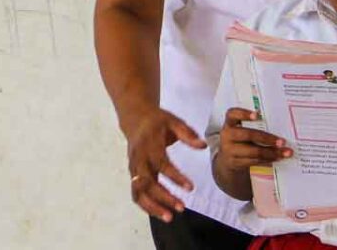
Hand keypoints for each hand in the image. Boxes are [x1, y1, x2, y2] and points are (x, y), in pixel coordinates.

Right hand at [126, 107, 206, 222]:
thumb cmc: (158, 121)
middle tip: (181, 208)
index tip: (191, 188)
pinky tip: (161, 213)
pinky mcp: (133, 174)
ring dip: (152, 206)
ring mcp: (134, 167)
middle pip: (147, 182)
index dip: (175, 177)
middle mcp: (139, 158)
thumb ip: (187, 134)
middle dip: (163, 197)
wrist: (135, 119)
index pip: (162, 164)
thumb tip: (203, 145)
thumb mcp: (174, 121)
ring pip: (138, 192)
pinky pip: (136, 194)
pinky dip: (146, 206)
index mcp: (149, 144)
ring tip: (169, 217)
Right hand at [216, 108, 291, 174]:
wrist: (227, 159)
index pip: (232, 114)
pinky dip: (268, 159)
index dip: (243, 114)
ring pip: (253, 151)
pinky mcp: (235, 163)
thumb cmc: (239, 140)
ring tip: (285, 152)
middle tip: (282, 141)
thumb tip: (279, 127)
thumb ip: (253, 126)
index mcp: (229, 123)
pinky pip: (255, 161)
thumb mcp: (240, 130)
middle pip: (248, 135)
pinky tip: (277, 157)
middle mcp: (227, 135)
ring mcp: (229, 150)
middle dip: (267, 138)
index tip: (257, 115)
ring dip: (272, 152)